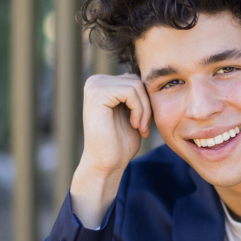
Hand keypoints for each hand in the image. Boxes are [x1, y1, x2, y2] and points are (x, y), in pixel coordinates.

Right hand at [71, 74, 152, 227]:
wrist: (107, 163)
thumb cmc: (120, 143)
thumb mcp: (132, 113)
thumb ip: (136, 95)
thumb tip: (146, 76)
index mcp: (102, 84)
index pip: (135, 80)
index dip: (146, 101)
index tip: (145, 123)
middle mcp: (95, 82)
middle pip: (136, 80)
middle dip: (146, 105)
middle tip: (144, 127)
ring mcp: (94, 86)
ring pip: (136, 85)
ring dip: (145, 109)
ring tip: (140, 128)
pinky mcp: (97, 94)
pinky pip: (130, 91)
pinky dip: (139, 110)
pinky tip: (135, 125)